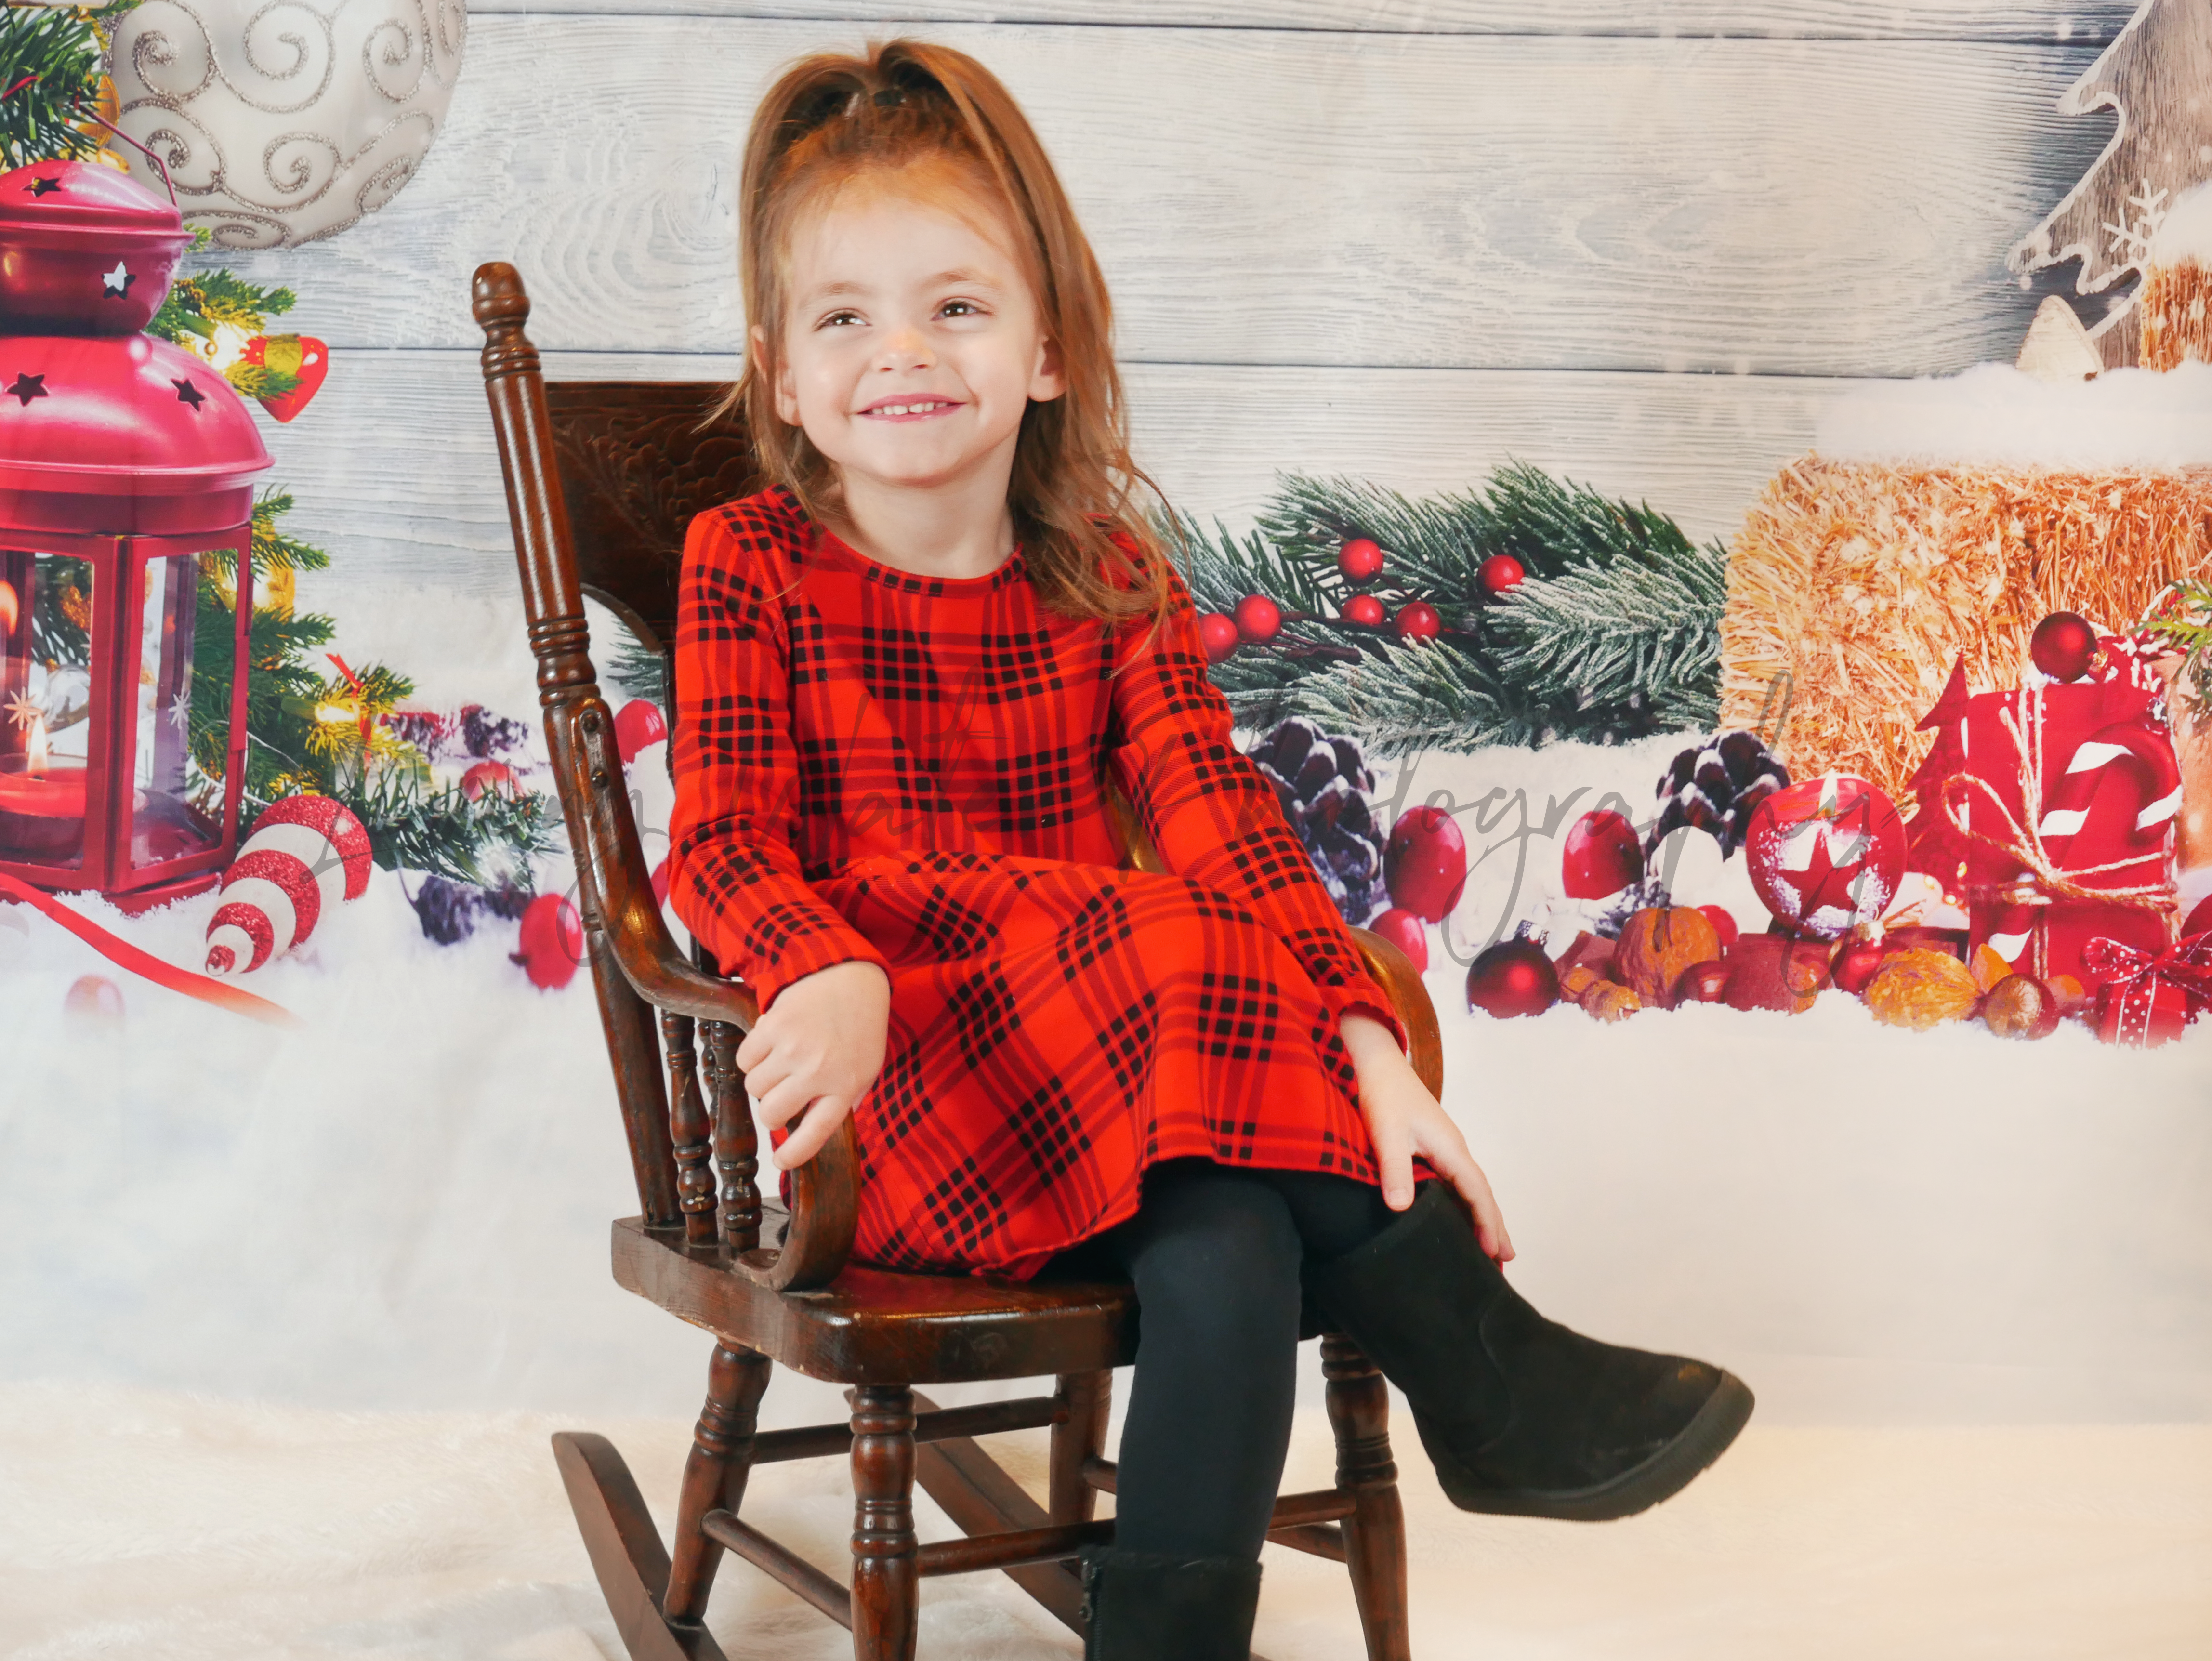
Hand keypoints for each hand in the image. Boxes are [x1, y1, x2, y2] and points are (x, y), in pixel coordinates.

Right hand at [735, 959, 890, 1170]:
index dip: (793, 1155)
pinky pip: (744, 1059)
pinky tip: (771, 1043)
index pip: (814, 1135)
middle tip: (780, 1095)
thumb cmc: (860, 1025)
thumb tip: (822, 1126)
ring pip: (754, 1087)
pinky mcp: (773, 1027)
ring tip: (781, 1061)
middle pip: (772, 1113)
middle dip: (771, 1111)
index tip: (780, 1163)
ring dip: (762, 1079)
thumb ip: (849, 1098)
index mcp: (845, 1087)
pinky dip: (752, 1056)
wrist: (850, 975)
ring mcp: (794, 1050)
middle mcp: (819, 1072)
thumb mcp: (867, 1067)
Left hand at [1338, 1011, 1514, 1262]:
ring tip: (1491, 1248)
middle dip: (1494, 1225)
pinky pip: (1456, 1183)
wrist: (1376, 1065)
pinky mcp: (1433, 1148)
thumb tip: (1400, 1208)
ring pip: (1470, 1189)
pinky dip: (1464, 1204)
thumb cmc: (1383, 1097)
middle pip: (1481, 1193)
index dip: (1486, 1222)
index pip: (1476, 1192)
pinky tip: (1459, 1218)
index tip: (1495, 1251)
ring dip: (1481, 1216)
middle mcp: (1455, 1151)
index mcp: (1451, 1149)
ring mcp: (1445, 1149)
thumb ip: (1395, 1169)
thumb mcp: (1386, 1134)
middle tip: (1507, 1261)